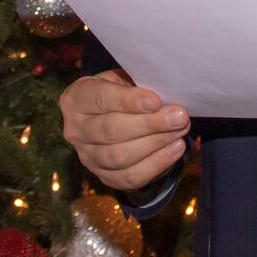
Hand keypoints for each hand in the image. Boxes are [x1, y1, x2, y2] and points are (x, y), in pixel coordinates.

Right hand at [60, 69, 189, 192]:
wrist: (106, 117)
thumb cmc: (117, 92)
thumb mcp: (120, 79)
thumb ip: (137, 85)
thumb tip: (166, 98)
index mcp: (76, 99)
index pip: (101, 99)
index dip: (129, 101)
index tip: (156, 101)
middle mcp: (76, 130)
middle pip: (111, 131)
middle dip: (149, 124)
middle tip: (179, 117)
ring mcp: (87, 157)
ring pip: (120, 157)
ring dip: (156, 144)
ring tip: (180, 131)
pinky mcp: (103, 177)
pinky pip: (130, 177)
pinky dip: (156, 164)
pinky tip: (175, 149)